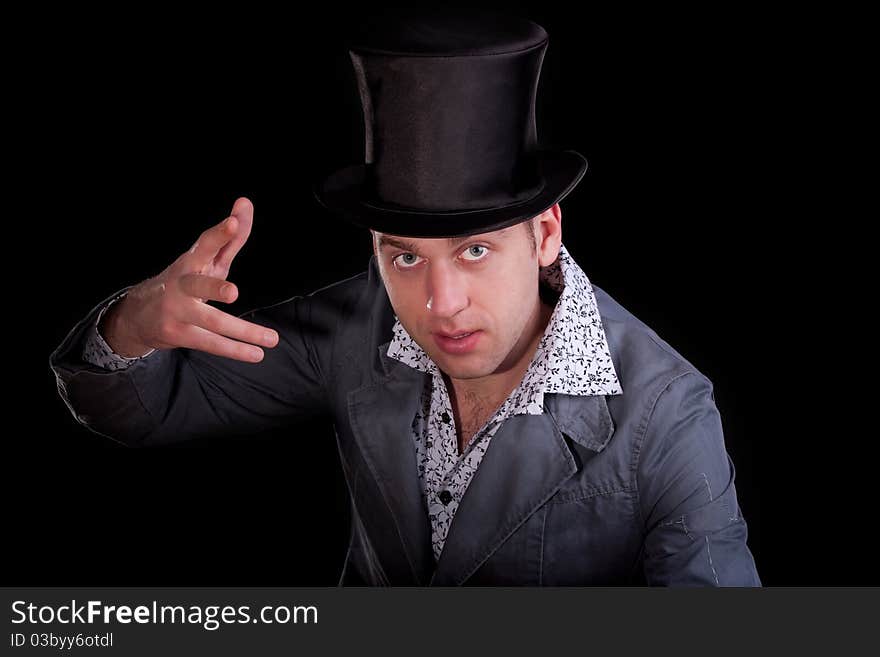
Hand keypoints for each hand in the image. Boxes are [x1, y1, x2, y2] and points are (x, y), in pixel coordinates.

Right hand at [102, 197, 278, 362]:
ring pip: (211, 322)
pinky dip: (235, 350)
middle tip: (233, 291)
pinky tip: (256, 354)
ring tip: (271, 339)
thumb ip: (230, 237)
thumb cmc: (184, 281)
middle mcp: (181, 284)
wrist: (140, 315)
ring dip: (242, 332)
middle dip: (213, 287)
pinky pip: (211, 343)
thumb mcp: (206, 259)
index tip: (233, 222)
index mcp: (190, 261)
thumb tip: (245, 203)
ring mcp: (177, 311)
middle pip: (197, 285)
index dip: (218, 234)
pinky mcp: (178, 334)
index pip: (204, 243)